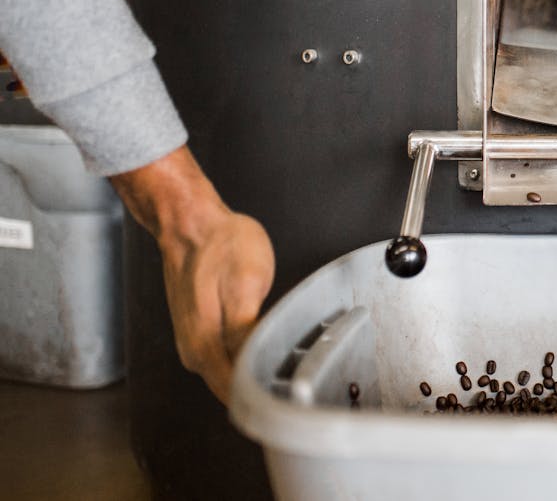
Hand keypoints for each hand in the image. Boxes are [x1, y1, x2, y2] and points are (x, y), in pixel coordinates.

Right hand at [111, 147, 274, 403]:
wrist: (190, 223)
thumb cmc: (220, 245)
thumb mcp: (246, 282)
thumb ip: (246, 329)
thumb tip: (253, 365)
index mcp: (205, 347)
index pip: (237, 395)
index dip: (267, 399)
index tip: (293, 397)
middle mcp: (195, 353)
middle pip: (234, 389)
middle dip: (265, 388)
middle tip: (299, 380)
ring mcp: (194, 343)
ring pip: (230, 374)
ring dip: (256, 372)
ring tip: (289, 363)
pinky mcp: (199, 331)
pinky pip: (226, 357)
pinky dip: (247, 357)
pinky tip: (267, 344)